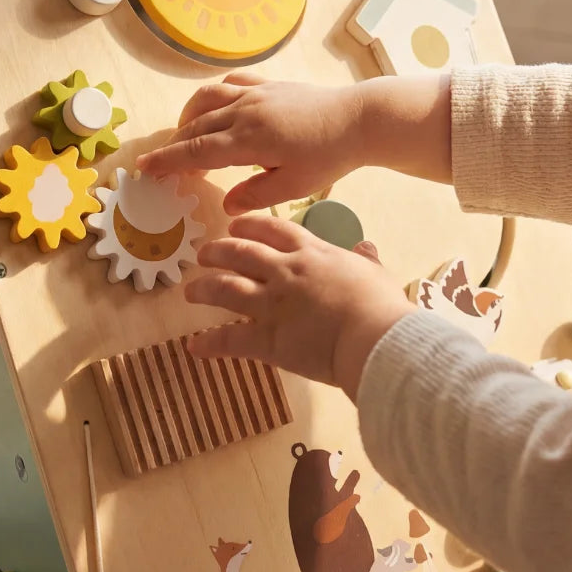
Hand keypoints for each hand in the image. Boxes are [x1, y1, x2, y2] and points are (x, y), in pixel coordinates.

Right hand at [136, 73, 366, 214]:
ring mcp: (256, 93)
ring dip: (188, 117)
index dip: (167, 161)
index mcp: (248, 140)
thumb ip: (257, 197)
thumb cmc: (329, 156)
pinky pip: (231, 83)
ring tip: (184, 135)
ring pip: (207, 99)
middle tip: (161, 164)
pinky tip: (215, 108)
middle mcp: (245, 111)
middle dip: (173, 145)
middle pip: (195, 126)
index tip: (144, 168)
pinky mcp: (268, 84)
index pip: (196, 151)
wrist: (359, 119)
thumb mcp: (295, 186)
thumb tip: (226, 205)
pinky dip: (214, 95)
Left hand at [184, 214, 415, 398]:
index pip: (271, 230)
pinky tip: (194, 346)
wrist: (373, 338)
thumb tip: (366, 245)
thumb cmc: (380, 305)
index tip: (235, 226)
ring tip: (191, 290)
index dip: (248, 226)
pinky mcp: (266, 339)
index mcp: (311, 252)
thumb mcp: (376, 273)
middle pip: (239, 253)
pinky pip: (229, 338)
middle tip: (203, 254)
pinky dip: (209, 342)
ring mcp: (271, 304)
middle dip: (217, 251)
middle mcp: (285, 272)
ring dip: (204, 288)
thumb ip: (366, 258)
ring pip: (226, 288)